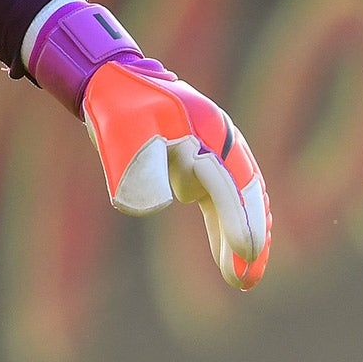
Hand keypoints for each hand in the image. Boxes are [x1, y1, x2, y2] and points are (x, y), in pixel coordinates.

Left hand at [27, 0, 270, 289]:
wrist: (111, 81)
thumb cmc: (115, 105)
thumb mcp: (120, 129)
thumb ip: (137, 163)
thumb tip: (157, 206)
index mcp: (204, 128)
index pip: (226, 180)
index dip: (236, 218)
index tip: (244, 251)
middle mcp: (217, 139)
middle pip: (244, 192)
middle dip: (251, 235)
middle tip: (249, 279)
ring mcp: (213, 150)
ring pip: (237, 199)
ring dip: (243, 237)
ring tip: (244, 281)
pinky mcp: (200, 164)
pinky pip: (221, 199)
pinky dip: (227, 226)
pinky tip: (231, 259)